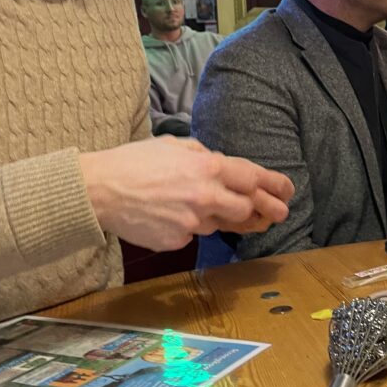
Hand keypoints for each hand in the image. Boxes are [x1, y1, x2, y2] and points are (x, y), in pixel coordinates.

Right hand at [81, 137, 294, 251]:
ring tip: (229, 212)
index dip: (274, 185)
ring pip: (222, 223)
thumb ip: (204, 155)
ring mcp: (192, 222)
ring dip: (226, 217)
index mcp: (207, 167)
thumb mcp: (175, 145)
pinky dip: (192, 226)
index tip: (287, 191)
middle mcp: (205, 196)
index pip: (252, 178)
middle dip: (263, 210)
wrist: (99, 190)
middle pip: (247, 208)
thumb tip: (222, 165)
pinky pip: (195, 234)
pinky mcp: (177, 241)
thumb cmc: (134, 161)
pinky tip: (176, 215)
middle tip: (276, 213)